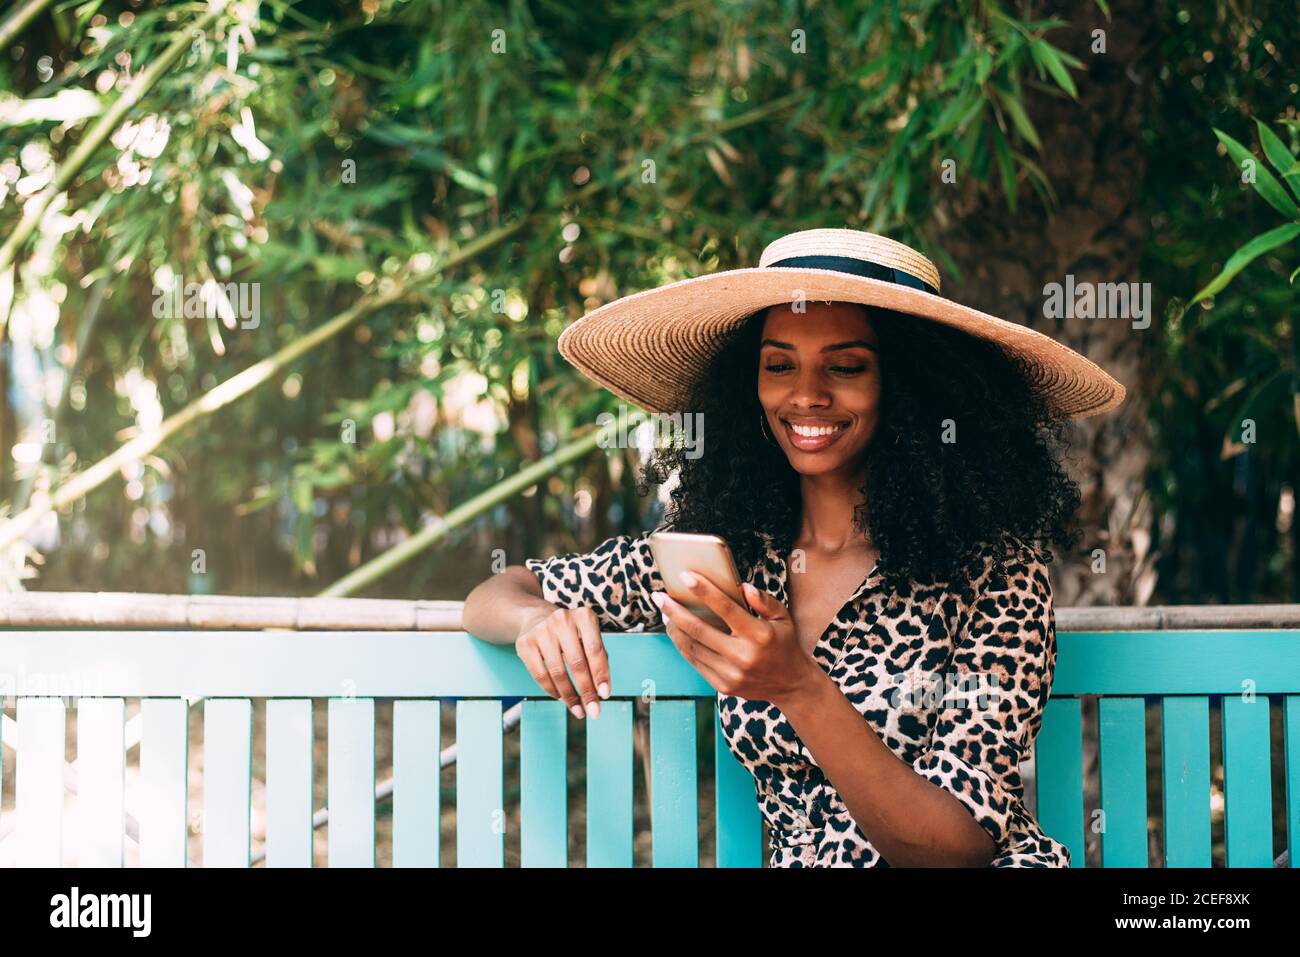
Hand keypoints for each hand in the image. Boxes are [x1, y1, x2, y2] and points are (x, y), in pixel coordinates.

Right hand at [514, 605, 609, 718]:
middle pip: (577, 663)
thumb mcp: (589, 638)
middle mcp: (562, 620)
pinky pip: (540, 675)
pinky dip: (552, 691)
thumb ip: (599, 661)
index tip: (605, 695)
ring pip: (557, 672)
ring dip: (569, 696)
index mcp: (584, 616)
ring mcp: (541, 630)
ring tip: (578, 709)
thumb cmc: (572, 633)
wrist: (537, 618)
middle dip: (586, 691)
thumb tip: (601, 693)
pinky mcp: (525, 643)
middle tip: (593, 711)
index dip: (601, 674)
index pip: (595, 650)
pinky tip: (562, 699)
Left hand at [651, 572, 818, 705]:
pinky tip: (676, 632)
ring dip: (674, 629)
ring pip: (693, 648)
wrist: (791, 684)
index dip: (703, 591)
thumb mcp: (782, 617)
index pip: (725, 608)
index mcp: (758, 635)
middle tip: (659, 597)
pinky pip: (696, 663)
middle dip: (675, 611)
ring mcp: (731, 674)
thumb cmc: (784, 644)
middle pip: (699, 630)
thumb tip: (742, 587)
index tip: (684, 577)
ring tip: (665, 613)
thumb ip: (763, 600)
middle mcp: (743, 656)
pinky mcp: (723, 686)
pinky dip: (683, 646)